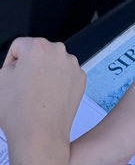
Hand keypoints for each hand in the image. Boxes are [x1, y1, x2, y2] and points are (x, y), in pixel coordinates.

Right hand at [0, 38, 84, 161]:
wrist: (40, 134)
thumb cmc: (20, 111)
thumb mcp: (0, 81)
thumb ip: (8, 65)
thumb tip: (15, 65)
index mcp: (37, 47)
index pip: (19, 45)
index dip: (11, 61)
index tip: (11, 73)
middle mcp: (58, 51)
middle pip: (39, 53)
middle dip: (30, 66)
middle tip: (23, 85)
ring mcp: (72, 65)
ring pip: (53, 64)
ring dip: (45, 73)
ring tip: (36, 94)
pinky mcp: (80, 78)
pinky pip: (66, 75)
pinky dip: (58, 82)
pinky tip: (49, 97)